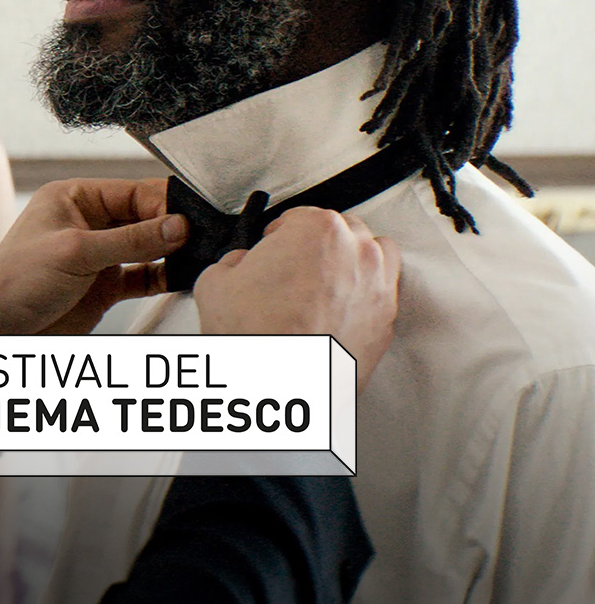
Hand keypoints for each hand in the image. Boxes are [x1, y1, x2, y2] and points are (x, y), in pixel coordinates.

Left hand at [0, 178, 187, 334]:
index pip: (130, 192)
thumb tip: (174, 225)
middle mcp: (87, 222)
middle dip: (169, 227)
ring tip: (192, 255)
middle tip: (194, 237)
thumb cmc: (13, 281)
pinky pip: (142, 275)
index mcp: (73, 198)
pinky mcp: (104, 285)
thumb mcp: (75, 252)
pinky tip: (177, 276)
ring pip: (145, 246)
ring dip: (168, 252)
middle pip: (142, 217)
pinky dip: (161, 276)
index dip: (161, 205)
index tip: (185, 220)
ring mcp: (97, 255)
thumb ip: (130, 240)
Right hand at [193, 207, 399, 393]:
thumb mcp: (217, 281)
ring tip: (327, 276)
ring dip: (352, 258)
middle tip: (294, 263)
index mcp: (316, 230)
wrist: (277, 388)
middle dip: (317, 243)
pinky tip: (343, 303)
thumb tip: (243, 265)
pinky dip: (367, 291)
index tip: (273, 246)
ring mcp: (376, 286)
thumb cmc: (256, 337)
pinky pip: (384, 290)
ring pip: (375, 252)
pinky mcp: (386, 320)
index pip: (300, 215)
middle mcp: (355, 252)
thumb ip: (235, 261)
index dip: (280, 233)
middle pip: (342, 228)